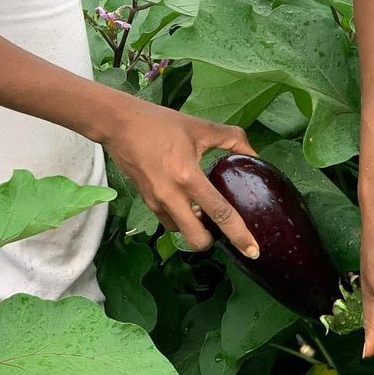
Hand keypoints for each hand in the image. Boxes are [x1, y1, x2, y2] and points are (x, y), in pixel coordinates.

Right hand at [102, 98, 260, 257]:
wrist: (119, 124)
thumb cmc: (160, 123)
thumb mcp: (200, 127)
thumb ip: (232, 138)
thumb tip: (254, 154)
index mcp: (188, 176)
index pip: (219, 213)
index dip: (239, 235)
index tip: (253, 251)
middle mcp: (171, 196)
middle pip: (196, 239)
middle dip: (212, 240)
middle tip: (222, 228)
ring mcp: (155, 202)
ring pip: (181, 233)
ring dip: (194, 229)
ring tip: (204, 212)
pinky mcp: (146, 202)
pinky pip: (168, 221)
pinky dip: (180, 219)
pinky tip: (186, 203)